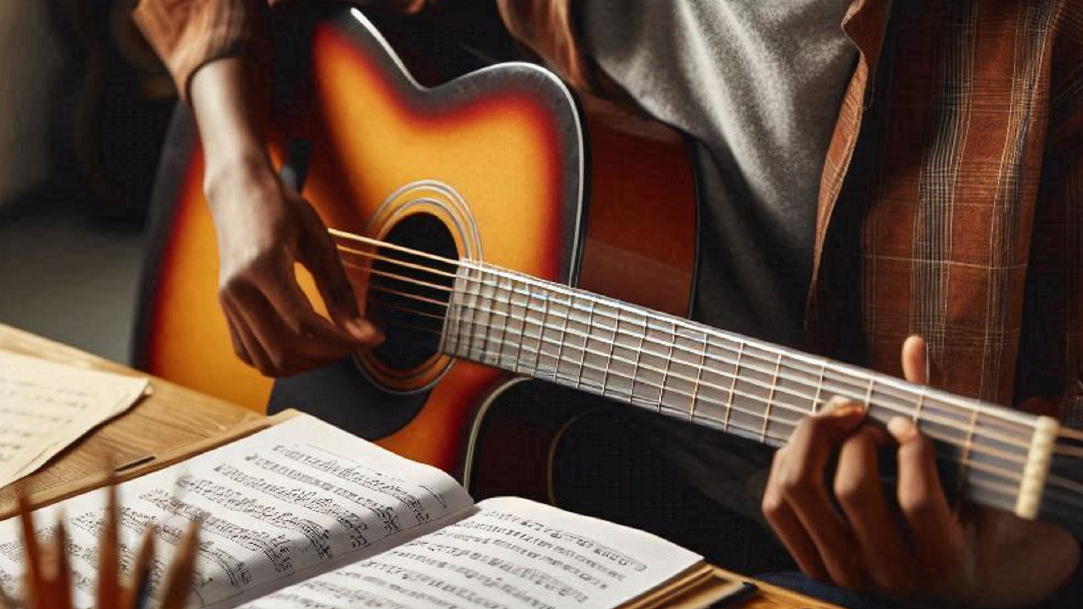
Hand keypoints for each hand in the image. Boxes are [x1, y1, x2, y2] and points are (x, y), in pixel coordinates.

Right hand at [190, 58, 382, 376]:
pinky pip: (251, 354)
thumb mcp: (320, 243)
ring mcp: (227, 303)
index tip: (372, 337)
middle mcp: (237, 291)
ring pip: (268, 361)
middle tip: (356, 340)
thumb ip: (341, 292)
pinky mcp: (225, 310)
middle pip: (286, 350)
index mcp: (262, 268)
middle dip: (328, 354)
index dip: (343, 340)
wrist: (238, 193)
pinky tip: (306, 345)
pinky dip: (281, 359)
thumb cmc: (281, 210)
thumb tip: (365, 334)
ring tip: (334, 345)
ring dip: (306, 363)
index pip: (304, 326)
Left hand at [761, 336, 1079, 605]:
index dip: (911, 449)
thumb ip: (940, 411)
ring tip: (836, 424)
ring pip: (801, 493)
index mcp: (945, 557)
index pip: (918, 500)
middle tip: (865, 416)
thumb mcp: (965, 475)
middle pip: (852, 490)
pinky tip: (810, 447)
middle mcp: (893, 573)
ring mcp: (847, 573)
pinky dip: (785, 464)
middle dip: (855, 436)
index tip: (907, 423)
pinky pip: (776, 507)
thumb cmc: (958, 516)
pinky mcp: (813, 568)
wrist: (940, 585)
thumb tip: (913, 344)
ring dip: (812, 442)